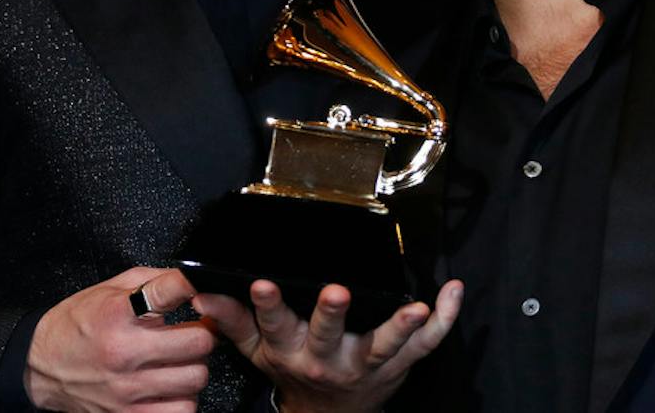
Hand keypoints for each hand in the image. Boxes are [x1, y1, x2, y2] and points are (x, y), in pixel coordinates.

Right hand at [25, 267, 214, 412]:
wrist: (39, 366)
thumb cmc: (76, 324)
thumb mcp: (110, 289)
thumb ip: (154, 281)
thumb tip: (192, 280)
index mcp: (119, 313)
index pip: (173, 290)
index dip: (195, 287)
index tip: (199, 292)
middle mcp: (124, 352)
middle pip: (198, 342)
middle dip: (202, 334)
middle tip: (194, 333)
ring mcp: (125, 389)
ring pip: (195, 378)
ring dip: (194, 368)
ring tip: (180, 362)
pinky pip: (180, 411)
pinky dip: (183, 399)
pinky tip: (171, 388)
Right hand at [195, 279, 462, 412]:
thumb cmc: (294, 372)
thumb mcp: (259, 352)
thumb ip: (233, 322)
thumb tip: (202, 294)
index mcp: (293, 351)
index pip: (276, 325)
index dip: (267, 305)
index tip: (261, 283)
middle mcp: (328, 360)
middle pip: (329, 335)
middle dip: (332, 314)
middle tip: (336, 291)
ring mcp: (368, 364)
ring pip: (386, 345)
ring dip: (401, 326)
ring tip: (416, 306)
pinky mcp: (399, 365)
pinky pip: (426, 345)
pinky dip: (444, 320)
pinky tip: (453, 292)